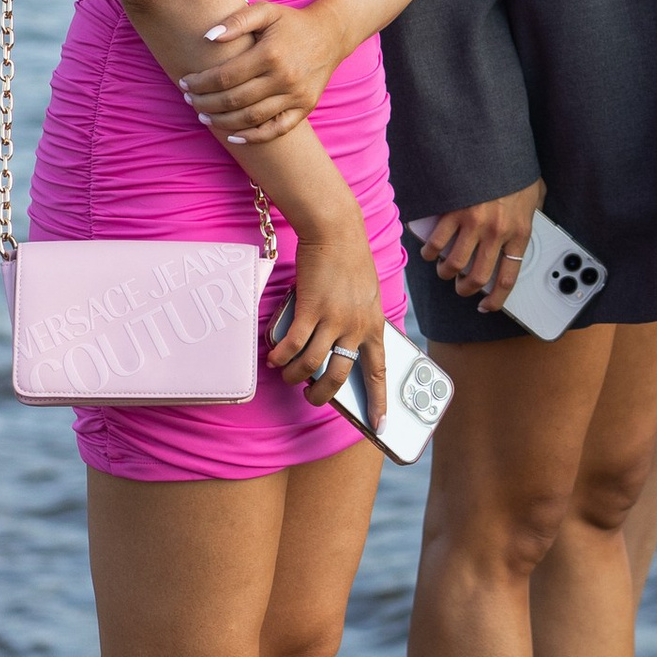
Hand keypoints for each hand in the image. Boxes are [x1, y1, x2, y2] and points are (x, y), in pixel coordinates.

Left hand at [179, 1, 339, 147]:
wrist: (331, 35)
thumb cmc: (292, 22)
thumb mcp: (266, 11)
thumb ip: (237, 20)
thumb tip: (208, 37)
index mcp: (270, 53)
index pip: (225, 76)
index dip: (200, 82)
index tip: (185, 81)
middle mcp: (284, 77)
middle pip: (234, 100)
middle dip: (205, 102)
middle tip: (190, 100)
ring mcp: (296, 95)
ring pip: (251, 118)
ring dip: (222, 121)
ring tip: (204, 115)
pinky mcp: (305, 107)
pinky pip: (276, 129)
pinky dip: (253, 136)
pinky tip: (233, 135)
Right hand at [265, 203, 387, 422]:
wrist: (336, 230)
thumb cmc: (350, 260)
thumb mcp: (367, 295)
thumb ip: (359, 321)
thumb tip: (342, 347)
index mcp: (375, 324)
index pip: (379, 371)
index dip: (379, 401)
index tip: (381, 425)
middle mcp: (357, 326)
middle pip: (340, 376)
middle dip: (323, 395)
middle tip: (312, 398)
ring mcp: (334, 318)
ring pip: (313, 364)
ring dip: (296, 375)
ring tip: (287, 374)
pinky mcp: (311, 309)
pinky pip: (294, 345)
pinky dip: (282, 356)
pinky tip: (275, 357)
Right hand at [418, 177, 545, 314]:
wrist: (496, 145)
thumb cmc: (516, 169)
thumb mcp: (536, 194)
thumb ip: (533, 215)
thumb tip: (530, 229)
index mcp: (519, 231)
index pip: (508, 278)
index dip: (495, 299)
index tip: (487, 306)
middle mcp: (496, 232)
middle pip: (476, 277)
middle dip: (465, 290)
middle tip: (462, 288)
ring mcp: (473, 223)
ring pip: (454, 265)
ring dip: (446, 274)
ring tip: (446, 271)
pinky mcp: (453, 212)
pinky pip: (437, 242)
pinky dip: (430, 253)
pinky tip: (430, 253)